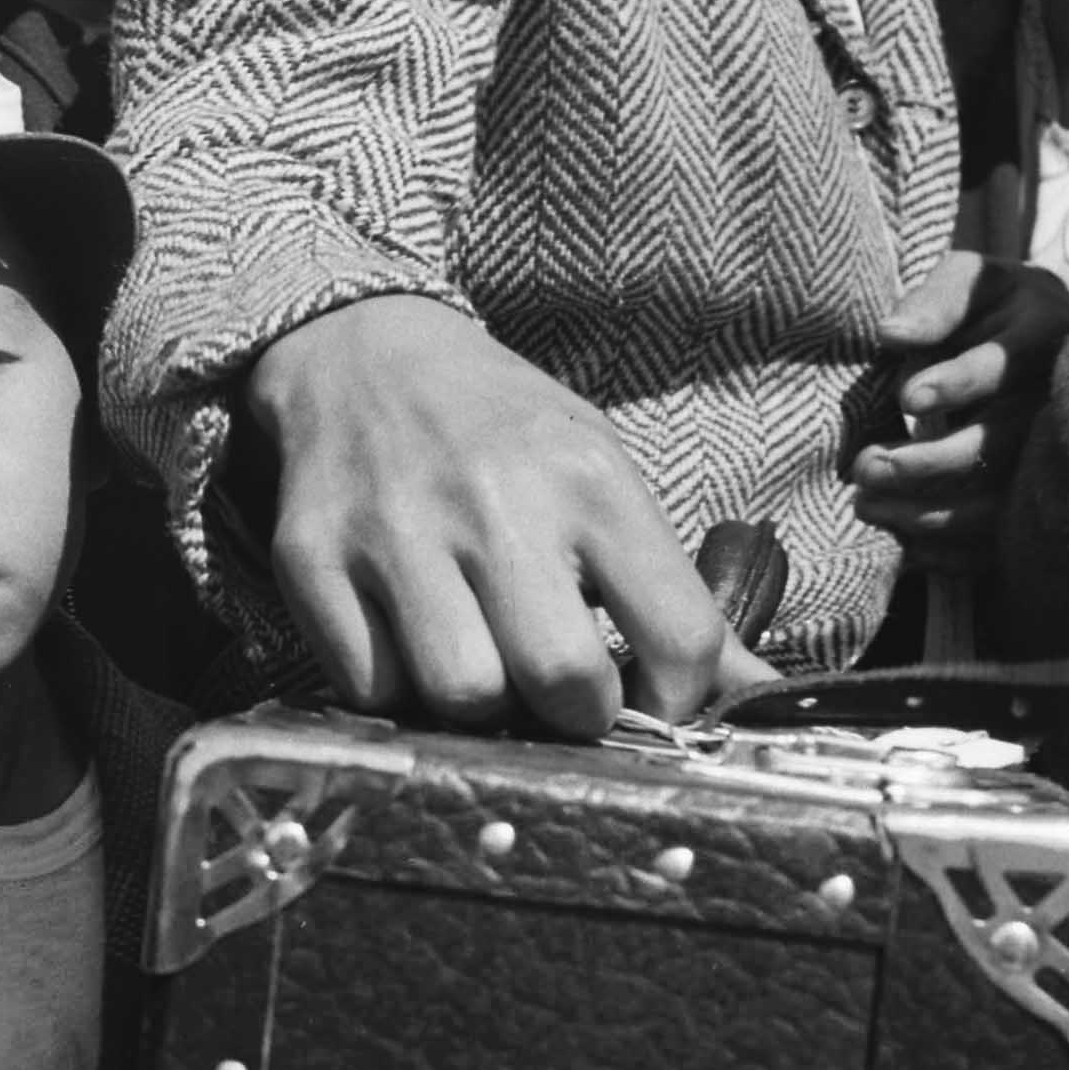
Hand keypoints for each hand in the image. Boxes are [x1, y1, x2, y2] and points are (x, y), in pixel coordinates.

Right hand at [245, 295, 756, 737]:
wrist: (361, 355)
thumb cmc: (501, 434)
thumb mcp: (602, 478)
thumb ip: (674, 594)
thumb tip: (758, 697)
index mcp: (588, 478)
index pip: (679, 637)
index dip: (678, 698)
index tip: (652, 696)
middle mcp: (494, 500)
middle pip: (564, 684)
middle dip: (572, 714)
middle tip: (557, 689)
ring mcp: (394, 530)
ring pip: (462, 696)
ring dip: (479, 704)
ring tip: (481, 660)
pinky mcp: (310, 557)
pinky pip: (369, 687)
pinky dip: (393, 686)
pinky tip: (407, 638)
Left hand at [850, 253, 1068, 565]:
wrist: (1027, 341)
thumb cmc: (986, 305)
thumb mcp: (968, 280)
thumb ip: (936, 301)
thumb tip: (891, 335)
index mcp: (1046, 333)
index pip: (1008, 364)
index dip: (961, 383)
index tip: (907, 396)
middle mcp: (1058, 401)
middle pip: (1004, 444)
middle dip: (931, 462)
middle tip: (866, 465)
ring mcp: (1052, 455)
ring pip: (1002, 499)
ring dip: (931, 513)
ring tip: (865, 505)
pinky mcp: (1035, 495)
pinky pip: (1003, 537)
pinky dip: (953, 552)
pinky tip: (903, 547)